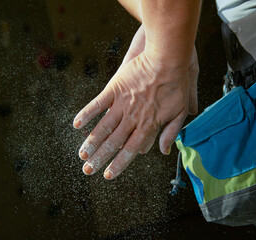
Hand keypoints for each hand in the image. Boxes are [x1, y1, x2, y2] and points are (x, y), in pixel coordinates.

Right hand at [73, 26, 197, 179]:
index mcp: (148, 125)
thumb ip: (170, 132)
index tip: (108, 175)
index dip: (118, 164)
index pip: (130, 151)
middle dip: (99, 159)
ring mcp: (122, 104)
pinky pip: (97, 104)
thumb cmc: (176, 85)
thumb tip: (164, 151)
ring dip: (91, 143)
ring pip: (103, 128)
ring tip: (81, 155)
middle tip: (87, 171)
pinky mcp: (115, 89)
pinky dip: (86, 114)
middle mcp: (133, 118)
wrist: (167, 59)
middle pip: (113, 143)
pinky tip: (76, 124)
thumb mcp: (179, 112)